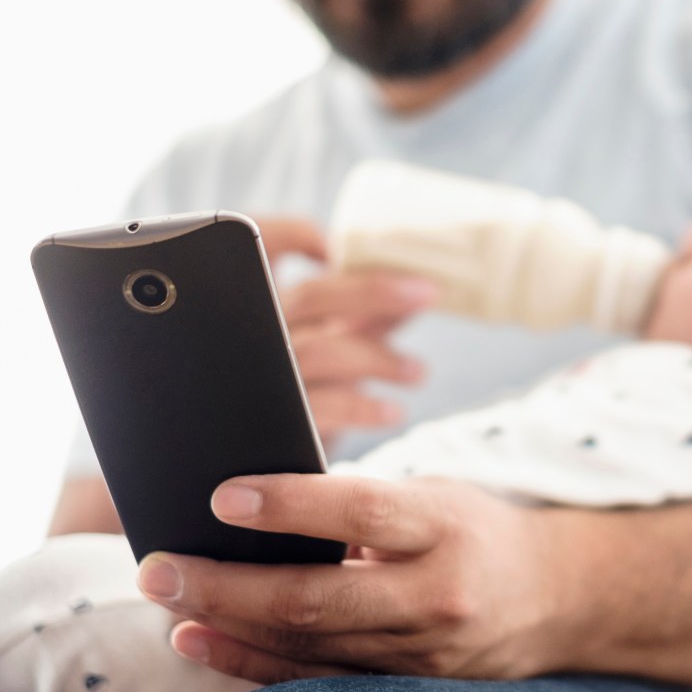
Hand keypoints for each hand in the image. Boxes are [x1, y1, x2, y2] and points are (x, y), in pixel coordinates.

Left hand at [136, 474, 575, 683]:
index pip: (363, 513)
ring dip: (228, 626)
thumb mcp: (433, 496)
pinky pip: (320, 680)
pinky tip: (204, 643)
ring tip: (168, 603)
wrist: (553, 597)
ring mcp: (423, 651)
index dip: (291, 505)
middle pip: (318, 596)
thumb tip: (254, 507)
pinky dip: (255, 664)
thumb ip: (362, 505)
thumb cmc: (472, 529)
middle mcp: (437, 593)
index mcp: (445, 526)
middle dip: (227, 585)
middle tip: (158, 567)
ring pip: (310, 644)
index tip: (222, 495)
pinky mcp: (409, 687)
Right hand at [253, 218, 437, 440]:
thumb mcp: (335, 341)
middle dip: (374, 290)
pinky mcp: (280, 417)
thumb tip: (418, 289)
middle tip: (428, 293)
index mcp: (270, 299)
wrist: (273, 458)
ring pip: (320, 351)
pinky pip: (323, 407)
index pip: (268, 246)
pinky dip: (364, 407)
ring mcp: (268, 373)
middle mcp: (263, 331)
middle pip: (313, 295)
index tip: (344, 246)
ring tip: (418, 371)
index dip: (298, 233)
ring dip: (378, 358)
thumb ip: (367, 313)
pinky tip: (394, 410)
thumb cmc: (310, 385)